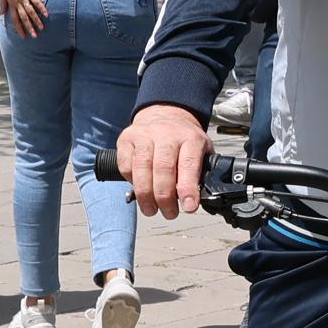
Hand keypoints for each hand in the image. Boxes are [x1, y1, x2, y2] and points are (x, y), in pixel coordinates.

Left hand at [0, 0, 45, 36]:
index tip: (23, 36)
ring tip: (41, 28)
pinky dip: (41, 8)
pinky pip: (36, 2)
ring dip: (36, 20)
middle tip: (34, 36)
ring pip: (31, 11)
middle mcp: (18, 2)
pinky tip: (46, 14)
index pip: (15, 19)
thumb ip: (2, 4)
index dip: (19, 28)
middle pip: (24, 18)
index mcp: (11, 4)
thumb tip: (1, 14)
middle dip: (29, 28)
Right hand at [119, 103, 212, 218]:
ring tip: (151, 210)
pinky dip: (131, 182)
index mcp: (190, 138)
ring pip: (142, 167)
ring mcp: (145, 135)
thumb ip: (201, 174)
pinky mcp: (127, 139)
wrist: (165, 114)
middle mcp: (167, 134)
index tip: (189, 207)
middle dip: (165, 197)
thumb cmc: (184, 140)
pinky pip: (125, 165)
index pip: (189, 165)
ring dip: (145, 195)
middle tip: (169, 213)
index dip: (188, 188)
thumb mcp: (201, 151)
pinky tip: (139, 190)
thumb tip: (195, 200)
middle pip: (163, 168)